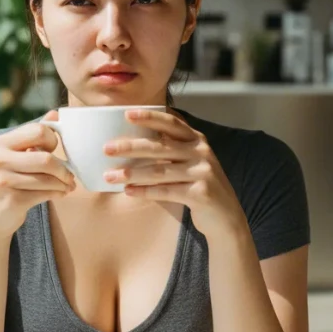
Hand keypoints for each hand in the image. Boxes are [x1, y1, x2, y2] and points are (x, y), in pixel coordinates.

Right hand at [0, 110, 74, 238]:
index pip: (38, 130)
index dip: (53, 140)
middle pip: (45, 158)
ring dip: (64, 183)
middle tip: (70, 175)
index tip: (55, 151)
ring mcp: (2, 181)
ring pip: (47, 178)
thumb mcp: (13, 156)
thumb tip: (55, 113)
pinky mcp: (11, 200)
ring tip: (68, 185)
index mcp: (0, 143)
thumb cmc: (7, 181)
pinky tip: (61, 193)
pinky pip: (45, 193)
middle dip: (64, 168)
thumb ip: (33, 135)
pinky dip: (58, 193)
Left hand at [103, 109, 245, 238]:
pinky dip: (145, 191)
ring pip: (160, 171)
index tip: (127, 114)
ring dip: (132, 173)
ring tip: (110, 176)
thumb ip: (171, 149)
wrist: (226, 217)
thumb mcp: (190, 162)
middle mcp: (202, 152)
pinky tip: (129, 191)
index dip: (150, 117)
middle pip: (161, 146)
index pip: (171, 123)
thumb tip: (133, 141)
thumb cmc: (199, 186)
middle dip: (131, 147)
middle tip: (107, 149)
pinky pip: (166, 191)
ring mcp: (203, 172)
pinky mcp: (201, 193)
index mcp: (197, 140)